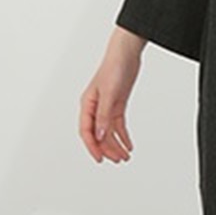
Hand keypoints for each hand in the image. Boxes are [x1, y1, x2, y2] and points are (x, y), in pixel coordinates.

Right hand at [79, 27, 144, 163]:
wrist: (126, 54)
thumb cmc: (114, 68)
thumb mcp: (110, 94)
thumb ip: (104, 116)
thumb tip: (100, 136)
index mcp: (87, 104)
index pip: (86, 131)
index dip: (92, 146)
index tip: (100, 159)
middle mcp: (95, 107)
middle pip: (98, 134)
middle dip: (108, 149)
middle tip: (118, 160)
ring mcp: (106, 106)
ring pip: (109, 132)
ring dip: (116, 145)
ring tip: (125, 156)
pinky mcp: (117, 104)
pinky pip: (118, 125)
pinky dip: (123, 136)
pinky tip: (129, 145)